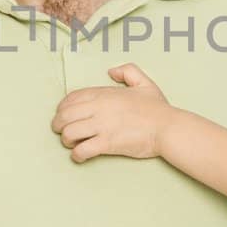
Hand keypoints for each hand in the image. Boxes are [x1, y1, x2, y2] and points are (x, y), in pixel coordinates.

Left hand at [51, 62, 171, 160]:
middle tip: (61, 132)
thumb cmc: (157, 108)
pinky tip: (80, 156)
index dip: (62, 107)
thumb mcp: (144, 82)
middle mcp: (99, 108)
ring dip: (66, 140)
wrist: (168, 128)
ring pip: (69, 133)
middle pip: (64, 116)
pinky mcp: (107, 143)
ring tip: (72, 144)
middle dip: (57, 125)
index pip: (71, 98)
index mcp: (104, 93)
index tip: (64, 115)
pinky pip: (82, 150)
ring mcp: (102, 126)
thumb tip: (111, 71)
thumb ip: (128, 71)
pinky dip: (76, 155)